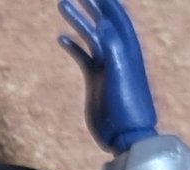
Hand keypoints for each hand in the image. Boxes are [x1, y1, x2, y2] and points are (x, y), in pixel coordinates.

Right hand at [58, 0, 158, 151]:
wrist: (126, 135)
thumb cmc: (128, 106)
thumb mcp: (121, 75)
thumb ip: (113, 48)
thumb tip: (103, 23)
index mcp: (126, 50)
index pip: (116, 18)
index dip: (106, 2)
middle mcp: (117, 54)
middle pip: (103, 22)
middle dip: (91, 4)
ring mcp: (106, 66)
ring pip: (90, 37)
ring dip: (78, 20)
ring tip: (63, 4)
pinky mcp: (96, 80)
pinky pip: (83, 57)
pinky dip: (73, 46)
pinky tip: (61, 38)